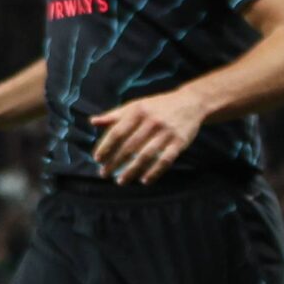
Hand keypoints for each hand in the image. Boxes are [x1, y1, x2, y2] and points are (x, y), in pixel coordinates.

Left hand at [90, 88, 205, 184]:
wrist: (191, 102)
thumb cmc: (157, 106)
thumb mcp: (136, 106)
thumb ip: (115, 115)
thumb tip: (92, 121)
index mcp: (138, 111)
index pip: (117, 132)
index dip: (105, 146)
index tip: (97, 159)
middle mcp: (151, 121)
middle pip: (129, 146)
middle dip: (114, 162)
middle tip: (103, 173)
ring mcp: (166, 132)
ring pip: (146, 155)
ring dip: (131, 171)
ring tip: (120, 181)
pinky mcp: (179, 142)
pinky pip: (165, 160)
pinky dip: (154, 172)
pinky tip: (144, 181)